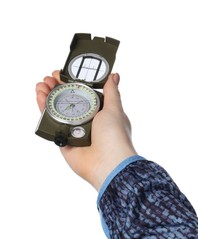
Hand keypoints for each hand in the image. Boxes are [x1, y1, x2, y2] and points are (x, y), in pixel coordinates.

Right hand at [36, 71, 136, 189]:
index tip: (63, 73)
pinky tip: (40, 98)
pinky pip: (52, 124)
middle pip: (68, 100)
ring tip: (41, 85)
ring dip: (48, 96)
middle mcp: (86, 121)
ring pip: (58, 111)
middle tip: (49, 78)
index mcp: (100, 112)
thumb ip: (111, 92)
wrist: (108, 163)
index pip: (83, 93)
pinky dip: (44, 111)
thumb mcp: (114, 109)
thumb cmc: (115, 135)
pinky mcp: (64, 141)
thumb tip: (115, 76)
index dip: (72, 83)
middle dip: (57, 88)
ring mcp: (74, 131)